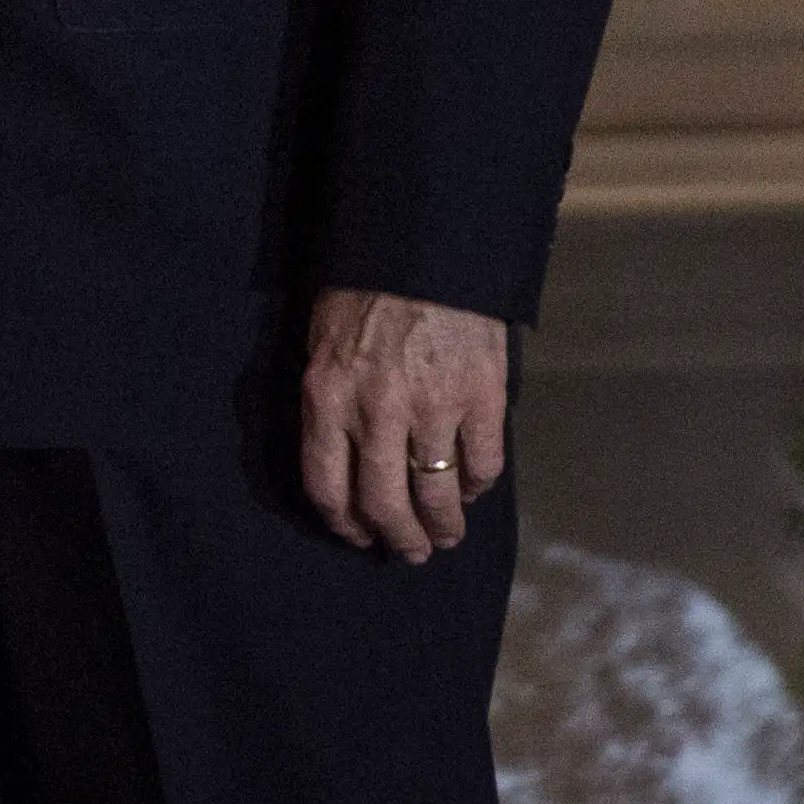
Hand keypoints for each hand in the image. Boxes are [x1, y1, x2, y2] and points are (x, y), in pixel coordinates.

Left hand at [298, 286, 508, 560]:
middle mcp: (376, 414)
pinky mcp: (482, 401)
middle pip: (384, 504)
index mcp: (327, 399)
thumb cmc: (363, 294)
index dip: (344, 523)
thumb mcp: (321, 346)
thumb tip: (343, 462)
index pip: (327, 486)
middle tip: (409, 553)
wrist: (423, 251)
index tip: (358, 536)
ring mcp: (433, 410)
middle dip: (398, 540)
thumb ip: (329, 404)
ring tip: (446, 537)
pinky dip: (478, 488)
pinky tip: (472, 491)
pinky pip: (482, 466)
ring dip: (443, 527)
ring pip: (438, 496)